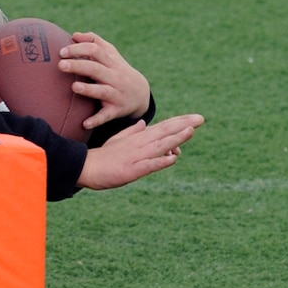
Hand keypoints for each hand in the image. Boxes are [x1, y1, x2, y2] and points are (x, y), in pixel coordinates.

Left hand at [61, 32, 151, 129]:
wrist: (140, 94)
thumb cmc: (118, 70)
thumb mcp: (111, 54)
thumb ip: (94, 42)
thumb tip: (75, 34)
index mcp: (111, 62)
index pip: (96, 51)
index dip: (79, 49)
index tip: (62, 51)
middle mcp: (114, 76)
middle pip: (96, 69)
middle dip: (78, 66)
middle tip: (60, 65)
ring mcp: (116, 93)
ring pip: (102, 91)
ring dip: (88, 90)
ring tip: (74, 87)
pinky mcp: (116, 110)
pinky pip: (106, 116)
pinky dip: (96, 120)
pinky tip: (84, 123)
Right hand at [77, 114, 201, 189]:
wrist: (86, 167)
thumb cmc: (103, 155)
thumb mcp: (119, 140)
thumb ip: (132, 132)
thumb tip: (143, 123)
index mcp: (138, 138)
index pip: (162, 127)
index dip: (179, 122)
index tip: (196, 117)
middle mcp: (139, 144)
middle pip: (164, 132)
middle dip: (183, 125)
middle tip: (201, 118)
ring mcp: (136, 156)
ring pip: (159, 146)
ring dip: (175, 139)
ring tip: (190, 131)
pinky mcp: (131, 170)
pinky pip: (148, 165)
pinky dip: (160, 161)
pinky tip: (172, 159)